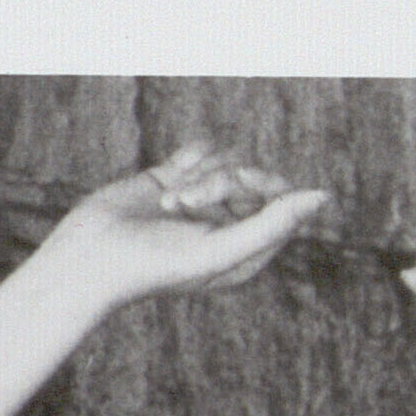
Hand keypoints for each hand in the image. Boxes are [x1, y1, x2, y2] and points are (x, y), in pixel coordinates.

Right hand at [41, 142, 330, 310]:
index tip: (231, 193)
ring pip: (225, 159)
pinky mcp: (175, 180)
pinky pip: (202, 149)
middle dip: (221, 180)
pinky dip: (187, 159)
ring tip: (166, 206)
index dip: (261, 187)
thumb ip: (273, 225)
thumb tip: (323, 197)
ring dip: (196, 176)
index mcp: (246, 253)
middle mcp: (229, 228)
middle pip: (253, 176)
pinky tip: (165, 184)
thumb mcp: (219, 250)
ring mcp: (203, 203)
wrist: (92, 259)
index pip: (281, 203)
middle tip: (186, 203)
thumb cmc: (154, 266)